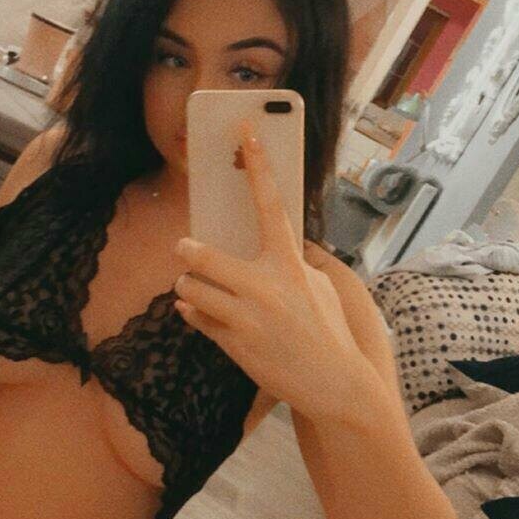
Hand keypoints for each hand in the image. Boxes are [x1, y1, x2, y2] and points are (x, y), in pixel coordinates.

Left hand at [173, 120, 367, 423]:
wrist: (333, 384)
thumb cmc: (329, 332)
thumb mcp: (320, 288)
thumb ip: (298, 263)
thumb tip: (286, 245)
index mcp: (290, 265)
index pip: (271, 204)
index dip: (259, 166)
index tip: (247, 133)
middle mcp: (265, 286)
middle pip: (204, 255)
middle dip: (189, 251)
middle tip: (185, 249)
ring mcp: (246, 317)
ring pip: (191, 288)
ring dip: (189, 286)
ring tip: (195, 289)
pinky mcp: (233, 344)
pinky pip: (196, 319)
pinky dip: (194, 313)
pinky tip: (201, 314)